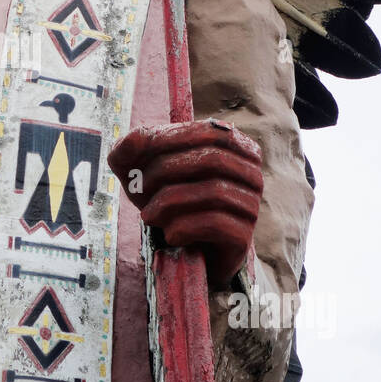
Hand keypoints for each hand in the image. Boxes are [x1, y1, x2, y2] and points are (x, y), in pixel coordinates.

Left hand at [107, 120, 262, 287]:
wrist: (186, 249)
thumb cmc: (166, 198)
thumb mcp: (141, 170)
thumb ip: (129, 150)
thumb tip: (133, 138)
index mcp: (234, 145)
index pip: (206, 132)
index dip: (165, 142)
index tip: (134, 162)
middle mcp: (251, 173)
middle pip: (211, 160)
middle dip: (164, 172)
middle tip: (137, 190)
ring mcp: (251, 205)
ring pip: (214, 192)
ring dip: (170, 203)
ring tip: (148, 215)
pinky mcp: (243, 236)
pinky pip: (216, 223)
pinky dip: (184, 227)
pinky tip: (169, 234)